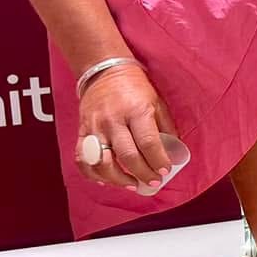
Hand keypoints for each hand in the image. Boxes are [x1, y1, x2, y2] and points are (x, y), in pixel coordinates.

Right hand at [75, 64, 179, 191]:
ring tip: (132, 184)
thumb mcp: (157, 102)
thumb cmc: (135, 88)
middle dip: (142, 174)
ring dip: (118, 179)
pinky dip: (93, 174)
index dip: (157, 160)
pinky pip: (82, 159)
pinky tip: (106, 180)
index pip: (148, 142)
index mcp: (136, 111)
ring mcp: (95, 127)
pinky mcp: (82, 132)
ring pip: (102, 162)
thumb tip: (174, 153)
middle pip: (127, 155)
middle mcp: (113, 120)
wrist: (104, 72)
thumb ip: (166, 128)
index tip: (165, 170)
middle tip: (153, 182)